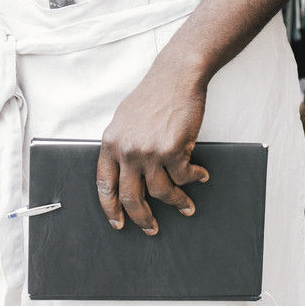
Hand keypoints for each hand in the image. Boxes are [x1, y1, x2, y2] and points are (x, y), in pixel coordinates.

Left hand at [96, 62, 209, 234]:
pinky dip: (193, 180)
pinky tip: (200, 177)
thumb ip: (120, 145)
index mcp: (110, 143)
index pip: (104, 185)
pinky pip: (184, 177)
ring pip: (161, 192)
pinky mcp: (173, 149)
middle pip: (131, 197)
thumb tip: (123, 172)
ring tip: (186, 207)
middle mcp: (126, 150)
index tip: (118, 223)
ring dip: (177, 203)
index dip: (110, 208)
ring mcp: (149, 151)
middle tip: (151, 228)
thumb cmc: (153, 95)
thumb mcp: (124, 119)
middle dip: (142, 218)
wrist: (176, 76)